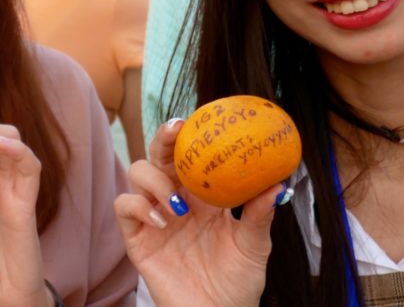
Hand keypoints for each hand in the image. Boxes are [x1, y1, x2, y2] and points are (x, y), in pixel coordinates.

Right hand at [114, 119, 285, 306]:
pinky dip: (138, 205)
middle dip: (162, 139)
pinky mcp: (137, 239)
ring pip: (136, 175)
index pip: (190, 156)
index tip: (196, 119)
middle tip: (176, 132)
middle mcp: (176, 201)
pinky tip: (163, 221)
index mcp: (203, 197)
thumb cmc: (239, 284)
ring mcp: (154, 219)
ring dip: (154, 181)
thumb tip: (279, 184)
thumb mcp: (255, 247)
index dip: (188, 136)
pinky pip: (124, 207)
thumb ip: (260, 215)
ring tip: (177, 205)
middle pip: (159, 156)